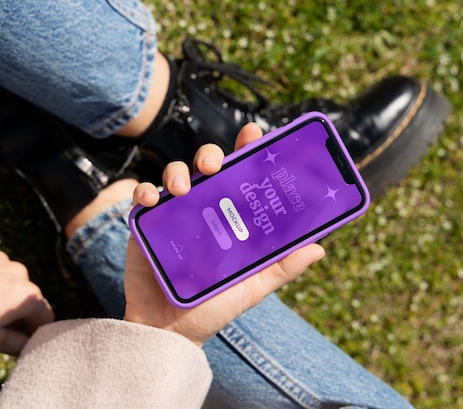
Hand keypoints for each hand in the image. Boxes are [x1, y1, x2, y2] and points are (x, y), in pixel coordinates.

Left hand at [0, 243, 53, 354]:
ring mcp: (3, 259)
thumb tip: (28, 344)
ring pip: (8, 281)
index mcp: (29, 296)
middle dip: (14, 311)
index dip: (35, 330)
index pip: (45, 317)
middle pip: (26, 298)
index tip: (19, 337)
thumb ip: (17, 345)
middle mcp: (22, 273)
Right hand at [124, 123, 324, 345]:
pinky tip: (151, 199)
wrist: (168, 331)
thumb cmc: (212, 309)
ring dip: (176, 172)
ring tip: (182, 188)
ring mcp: (174, 215)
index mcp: (229, 219)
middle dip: (209, 155)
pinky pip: (143, 197)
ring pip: (175, 175)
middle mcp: (203, 210)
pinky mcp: (147, 224)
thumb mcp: (251, 287)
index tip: (253, 133)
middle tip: (214, 165)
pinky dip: (145, 191)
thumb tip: (319, 248)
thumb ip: (280, 268)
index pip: (240, 177)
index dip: (246, 150)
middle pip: (207, 168)